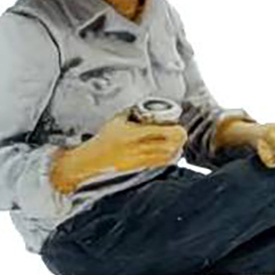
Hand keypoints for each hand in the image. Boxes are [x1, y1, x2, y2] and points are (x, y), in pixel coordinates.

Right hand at [50, 109, 186, 192]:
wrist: (92, 160)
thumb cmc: (103, 140)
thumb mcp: (116, 121)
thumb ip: (131, 113)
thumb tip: (144, 106)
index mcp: (131, 134)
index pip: (158, 132)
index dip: (172, 131)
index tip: (179, 126)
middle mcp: (137, 148)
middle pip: (166, 146)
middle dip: (178, 140)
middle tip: (182, 134)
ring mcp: (139, 160)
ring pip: (165, 157)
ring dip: (175, 149)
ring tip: (179, 143)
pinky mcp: (139, 168)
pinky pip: (159, 164)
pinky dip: (168, 158)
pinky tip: (172, 154)